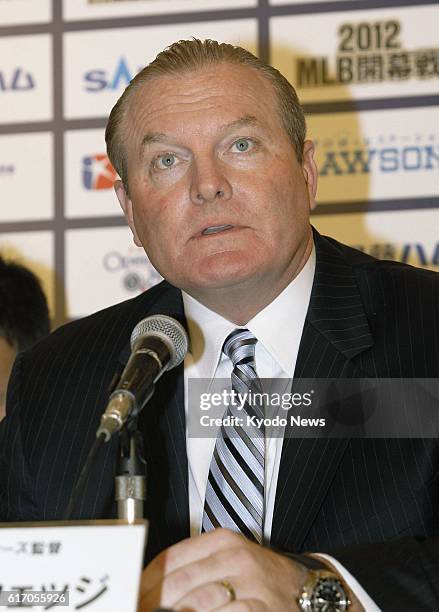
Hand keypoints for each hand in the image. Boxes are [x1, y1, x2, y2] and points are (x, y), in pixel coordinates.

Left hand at [138, 528, 309, 610]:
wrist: (308, 590)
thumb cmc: (261, 577)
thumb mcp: (229, 560)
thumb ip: (195, 569)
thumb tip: (151, 591)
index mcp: (222, 541)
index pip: (171, 558)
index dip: (146, 583)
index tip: (131, 599)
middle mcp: (235, 557)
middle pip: (180, 583)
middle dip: (155, 604)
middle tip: (140, 611)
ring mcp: (249, 583)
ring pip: (198, 603)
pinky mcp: (260, 608)